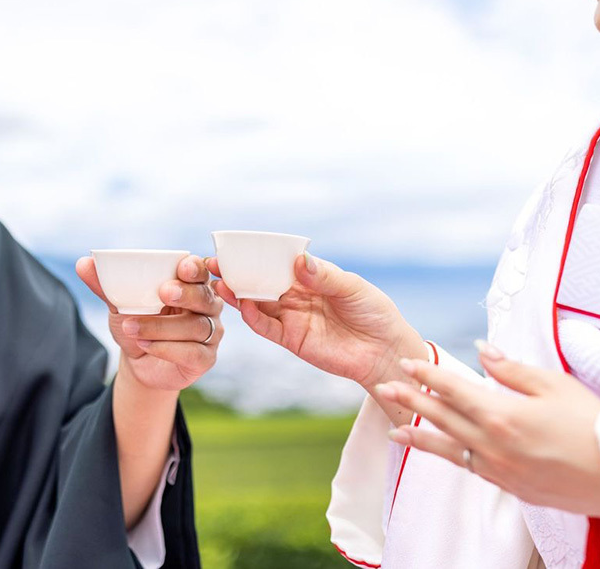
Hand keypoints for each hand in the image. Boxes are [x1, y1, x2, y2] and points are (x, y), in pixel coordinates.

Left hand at [77, 255, 222, 390]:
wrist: (137, 361)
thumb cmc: (137, 322)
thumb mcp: (120, 303)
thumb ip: (106, 285)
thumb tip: (83, 262)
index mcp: (191, 285)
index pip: (202, 271)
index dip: (196, 269)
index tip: (182, 268)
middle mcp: (207, 307)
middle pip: (205, 298)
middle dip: (186, 294)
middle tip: (163, 293)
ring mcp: (211, 334)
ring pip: (195, 327)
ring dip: (162, 327)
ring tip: (132, 328)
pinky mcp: (205, 359)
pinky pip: (193, 352)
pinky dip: (167, 349)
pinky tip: (146, 345)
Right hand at [209, 253, 423, 388]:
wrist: (384, 351)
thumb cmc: (374, 313)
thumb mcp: (352, 288)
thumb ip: (324, 277)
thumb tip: (298, 262)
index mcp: (311, 276)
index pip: (279, 261)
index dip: (258, 254)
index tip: (236, 246)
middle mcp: (297, 294)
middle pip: (262, 281)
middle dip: (239, 272)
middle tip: (215, 263)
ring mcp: (292, 316)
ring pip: (258, 303)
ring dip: (239, 293)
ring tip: (220, 283)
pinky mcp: (292, 339)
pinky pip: (267, 327)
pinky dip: (253, 317)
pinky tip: (243, 305)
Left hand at [377, 341, 599, 518]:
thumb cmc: (593, 425)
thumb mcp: (555, 385)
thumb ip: (512, 369)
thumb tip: (482, 350)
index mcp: (502, 415)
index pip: (453, 389)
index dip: (428, 374)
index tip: (407, 363)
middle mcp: (492, 445)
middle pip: (442, 418)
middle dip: (411, 401)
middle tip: (385, 387)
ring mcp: (499, 470)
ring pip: (449, 448)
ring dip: (419, 437)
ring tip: (393, 431)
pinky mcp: (510, 487)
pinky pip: (470, 467)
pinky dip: (450, 456)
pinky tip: (441, 451)